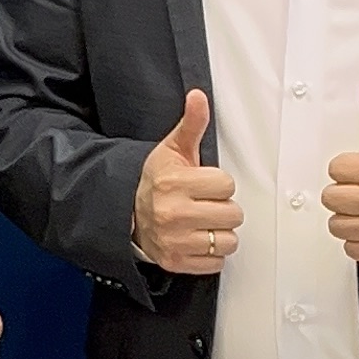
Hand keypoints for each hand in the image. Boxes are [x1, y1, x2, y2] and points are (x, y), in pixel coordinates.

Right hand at [131, 89, 241, 276]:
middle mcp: (173, 214)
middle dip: (223, 208)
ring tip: (204, 222)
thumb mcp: (172, 149)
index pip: (227, 185)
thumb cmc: (156, 180)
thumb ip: (191, 124)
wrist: (127, 212)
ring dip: (220, 233)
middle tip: (206, 204)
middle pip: (232, 214)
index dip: (219, 184)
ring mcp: (175, 241)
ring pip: (228, 240)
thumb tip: (199, 96)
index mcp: (174, 183)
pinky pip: (216, 262)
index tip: (205, 184)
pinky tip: (197, 239)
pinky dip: (211, 253)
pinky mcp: (176, 262)